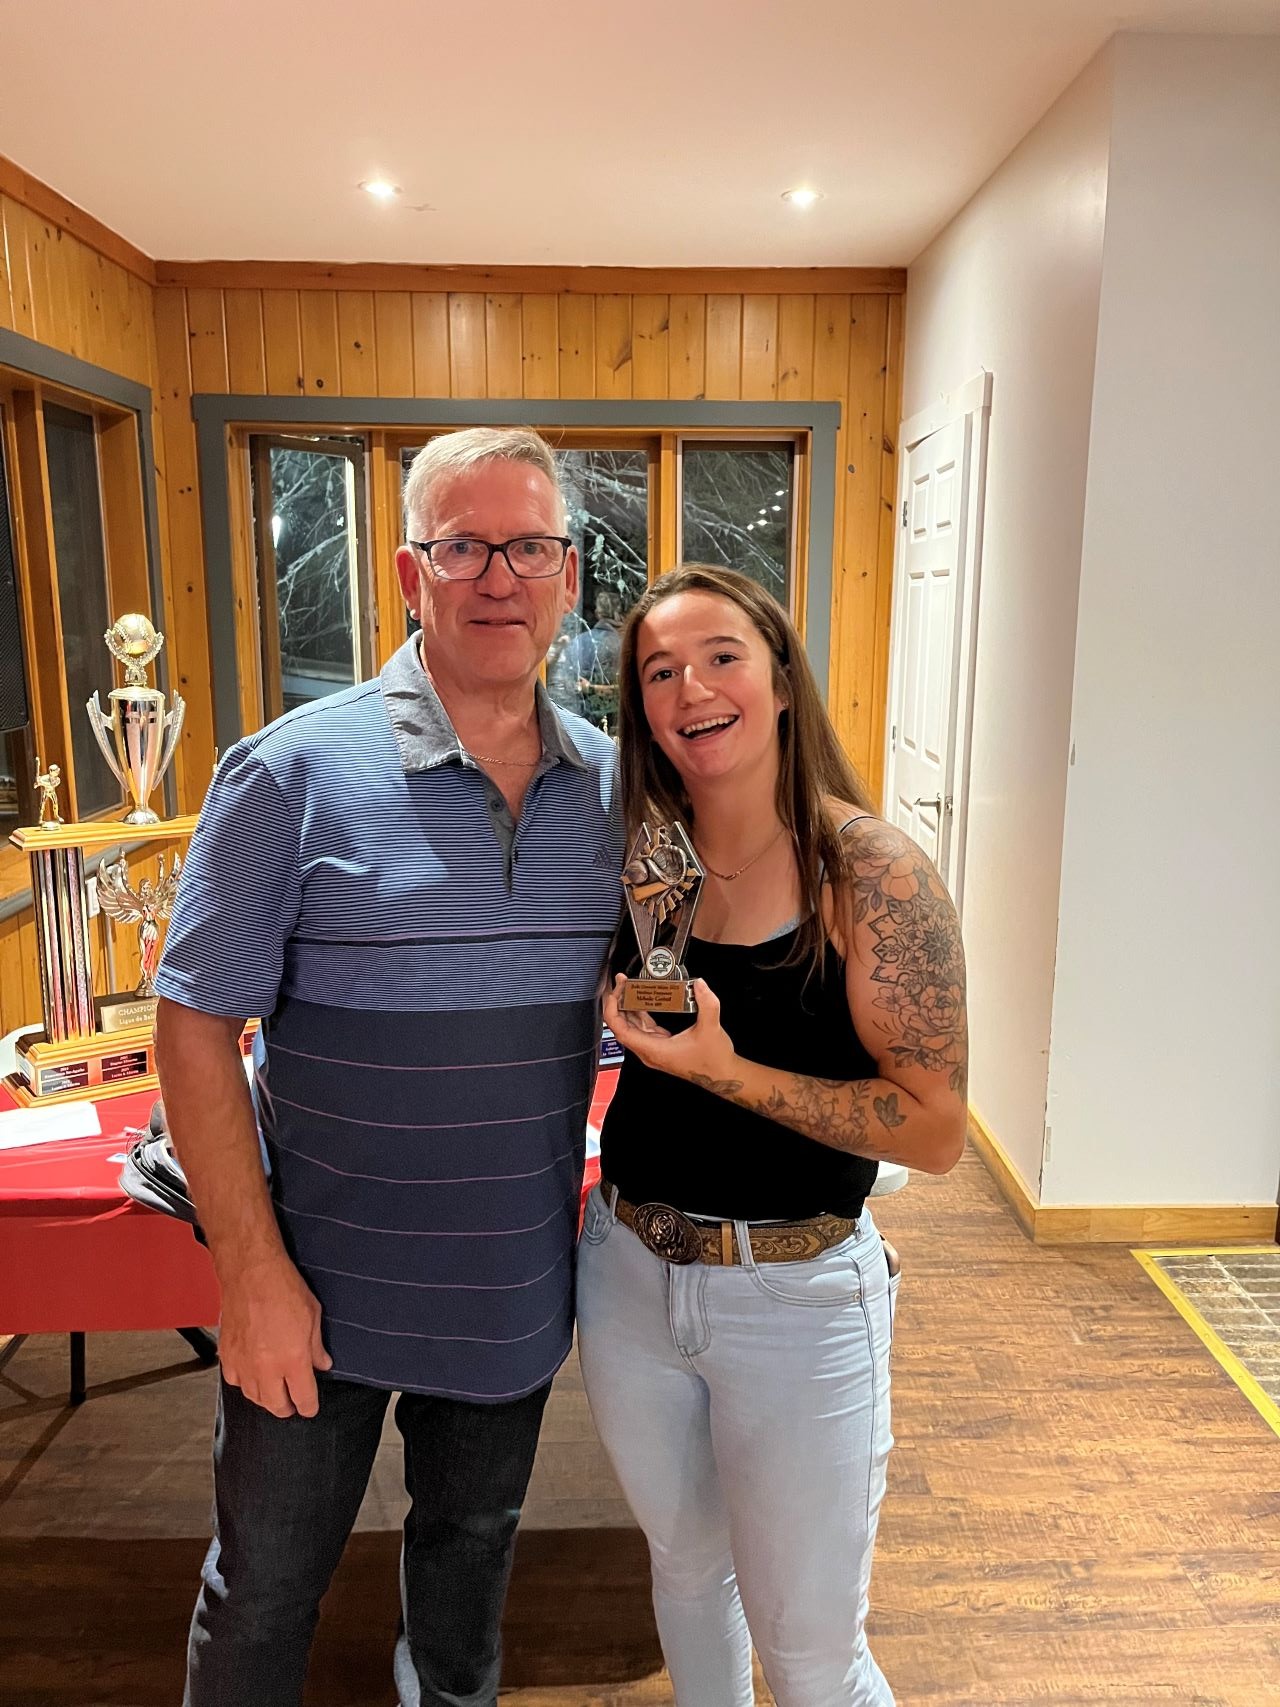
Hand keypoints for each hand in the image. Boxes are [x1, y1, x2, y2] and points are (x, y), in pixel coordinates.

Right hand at [218, 1254, 331, 1418]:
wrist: (251, 1272)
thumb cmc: (282, 1287)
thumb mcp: (313, 1315)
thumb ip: (317, 1347)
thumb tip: (322, 1364)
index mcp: (293, 1359)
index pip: (303, 1398)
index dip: (309, 1406)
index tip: (310, 1407)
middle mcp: (266, 1367)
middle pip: (277, 1406)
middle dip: (288, 1407)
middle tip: (294, 1402)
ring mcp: (244, 1363)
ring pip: (254, 1398)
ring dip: (266, 1398)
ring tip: (275, 1391)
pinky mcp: (227, 1355)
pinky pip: (235, 1382)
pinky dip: (245, 1383)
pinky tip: (252, 1375)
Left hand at [603, 974, 738, 1085]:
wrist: (722, 1075)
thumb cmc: (714, 1060)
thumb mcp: (711, 1028)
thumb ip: (706, 1003)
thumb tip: (699, 985)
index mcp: (653, 1050)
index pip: (620, 1029)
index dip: (613, 1009)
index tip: (616, 991)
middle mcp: (649, 1052)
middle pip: (622, 1026)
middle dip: (618, 1003)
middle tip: (621, 983)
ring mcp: (654, 1049)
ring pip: (631, 1027)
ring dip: (628, 1007)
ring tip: (628, 987)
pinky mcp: (660, 1046)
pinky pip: (643, 1028)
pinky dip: (640, 1013)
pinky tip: (643, 1000)